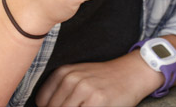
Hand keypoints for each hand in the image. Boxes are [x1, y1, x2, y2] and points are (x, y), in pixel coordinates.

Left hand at [35, 53, 161, 106]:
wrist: (133, 73)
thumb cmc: (105, 80)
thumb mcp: (79, 78)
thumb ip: (60, 93)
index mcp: (64, 72)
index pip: (42, 102)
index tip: (67, 104)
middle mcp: (72, 79)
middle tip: (82, 103)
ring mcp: (85, 90)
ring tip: (89, 104)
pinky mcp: (97, 101)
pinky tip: (97, 106)